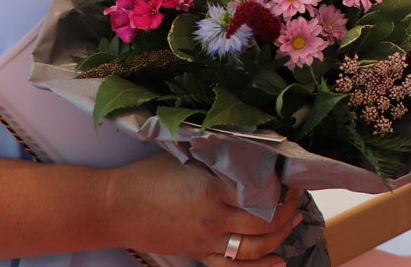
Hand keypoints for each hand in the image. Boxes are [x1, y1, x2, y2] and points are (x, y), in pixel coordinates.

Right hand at [104, 155, 303, 265]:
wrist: (113, 208)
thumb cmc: (147, 176)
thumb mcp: (186, 158)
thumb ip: (220, 160)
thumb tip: (254, 153)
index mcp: (212, 191)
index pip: (262, 195)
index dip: (284, 187)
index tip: (293, 175)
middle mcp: (213, 220)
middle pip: (265, 223)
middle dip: (288, 210)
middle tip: (297, 194)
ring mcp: (205, 242)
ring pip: (254, 248)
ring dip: (280, 236)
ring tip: (293, 219)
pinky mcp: (198, 254)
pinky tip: (279, 262)